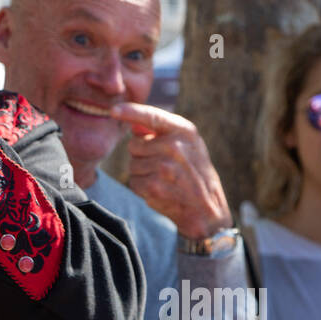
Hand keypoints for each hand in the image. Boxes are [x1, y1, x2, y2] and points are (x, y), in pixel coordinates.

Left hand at [112, 102, 231, 240]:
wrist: (207, 209)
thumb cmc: (194, 172)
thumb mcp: (187, 145)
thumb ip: (160, 132)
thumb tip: (133, 125)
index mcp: (184, 131)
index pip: (151, 116)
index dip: (130, 112)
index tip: (113, 111)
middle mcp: (174, 146)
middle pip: (134, 145)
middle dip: (142, 155)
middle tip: (164, 166)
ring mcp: (164, 167)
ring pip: (132, 165)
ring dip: (143, 173)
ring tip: (164, 179)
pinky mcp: (155, 186)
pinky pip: (134, 182)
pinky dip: (142, 188)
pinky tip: (160, 190)